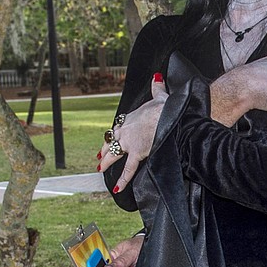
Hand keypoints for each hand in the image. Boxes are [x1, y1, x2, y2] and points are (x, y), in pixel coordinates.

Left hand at [98, 74, 168, 193]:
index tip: (111, 137)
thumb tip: (157, 78)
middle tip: (99, 155)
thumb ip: (156, 88)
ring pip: (114, 154)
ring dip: (106, 162)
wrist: (168, 116)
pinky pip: (128, 169)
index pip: (118, 127)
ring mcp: (129, 143)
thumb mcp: (159, 95)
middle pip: (111, 141)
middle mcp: (125, 130)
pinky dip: (123, 180)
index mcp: (129, 118)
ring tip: (100, 169)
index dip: (114, 133)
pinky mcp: (137, 153)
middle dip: (105, 148)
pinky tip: (116, 188)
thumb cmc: (165, 107)